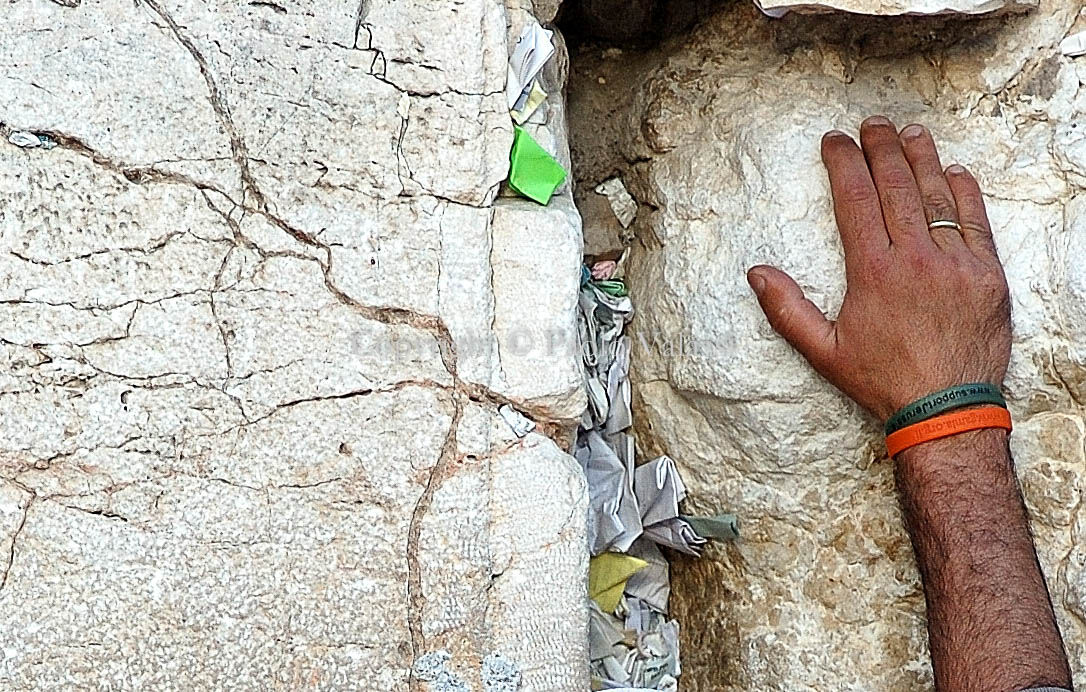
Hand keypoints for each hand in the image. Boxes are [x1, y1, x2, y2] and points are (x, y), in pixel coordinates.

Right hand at [747, 116, 1011, 421]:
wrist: (947, 409)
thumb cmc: (882, 381)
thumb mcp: (822, 351)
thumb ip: (787, 309)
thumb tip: (757, 274)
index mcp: (872, 271)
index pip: (854, 199)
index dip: (843, 163)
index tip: (835, 141)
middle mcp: (915, 258)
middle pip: (896, 186)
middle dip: (881, 148)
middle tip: (872, 124)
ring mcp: (956, 263)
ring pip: (937, 195)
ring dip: (922, 159)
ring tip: (910, 133)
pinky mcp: (987, 274)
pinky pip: (976, 221)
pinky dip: (965, 193)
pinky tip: (954, 172)